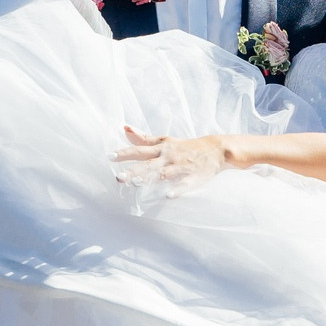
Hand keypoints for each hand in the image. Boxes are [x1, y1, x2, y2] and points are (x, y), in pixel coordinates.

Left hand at [111, 126, 231, 196]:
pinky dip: (176, 190)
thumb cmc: (186, 146)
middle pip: (148, 164)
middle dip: (133, 170)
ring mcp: (181, 167)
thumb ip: (144, 138)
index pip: (139, 150)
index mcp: (161, 149)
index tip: (109, 157)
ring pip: (163, 174)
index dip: (124, 153)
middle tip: (118, 177)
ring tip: (136, 184)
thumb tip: (124, 128)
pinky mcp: (193, 178)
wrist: (215, 150)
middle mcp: (168, 158)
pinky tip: (167, 196)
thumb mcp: (164, 140)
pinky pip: (184, 185)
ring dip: (150, 179)